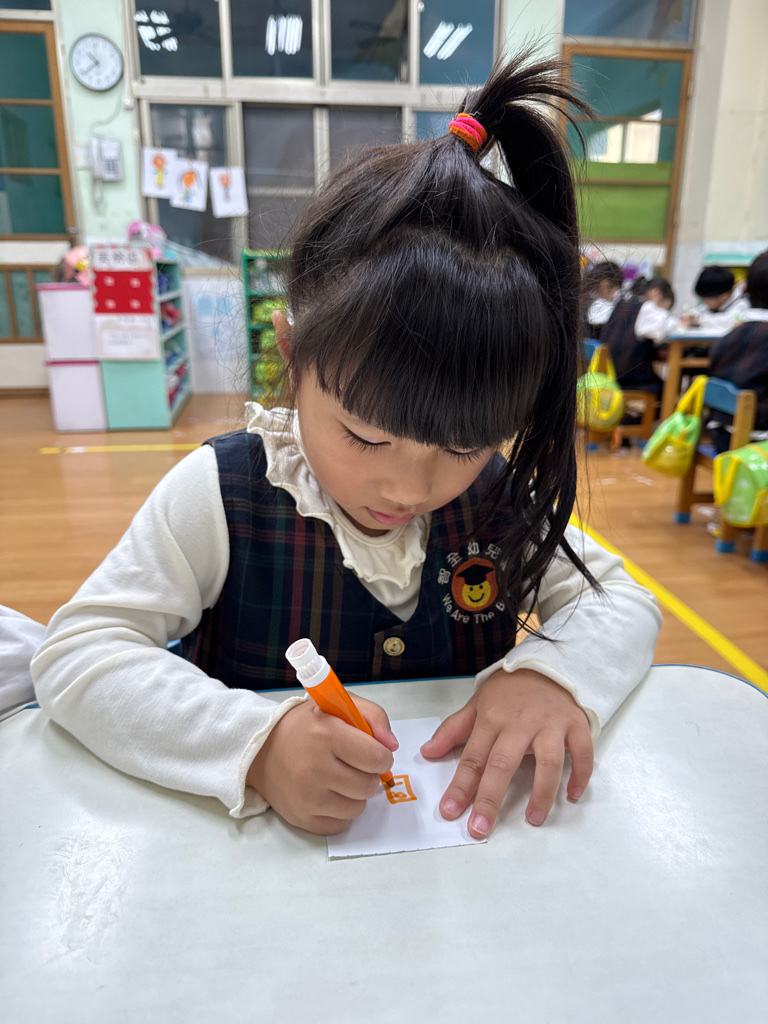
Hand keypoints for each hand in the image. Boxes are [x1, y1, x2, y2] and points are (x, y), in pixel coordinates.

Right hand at [246, 695, 397, 835]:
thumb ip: (373, 716)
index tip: (372, 752)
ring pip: (357, 808)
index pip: (377, 758)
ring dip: (354, 794)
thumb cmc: (305, 726)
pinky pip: (340, 825)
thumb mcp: (338, 705)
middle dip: (367, 774)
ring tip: (338, 778)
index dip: (381, 755)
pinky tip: (327, 793)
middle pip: (369, 786)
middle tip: (351, 764)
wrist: (260, 749)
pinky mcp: (301, 818)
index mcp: (326, 734)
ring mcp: (306, 797)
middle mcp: (314, 768)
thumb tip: (392, 745)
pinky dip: (339, 812)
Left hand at [420, 669, 592, 838]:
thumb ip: (453, 730)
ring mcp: (550, 724)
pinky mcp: (575, 724)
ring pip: (548, 762)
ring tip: (534, 819)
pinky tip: (573, 795)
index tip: (449, 811)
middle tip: (480, 828)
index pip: (473, 758)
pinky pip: (582, 752)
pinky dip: (580, 774)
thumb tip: (427, 752)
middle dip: (489, 799)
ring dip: (542, 793)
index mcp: (492, 719)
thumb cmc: (509, 690)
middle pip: (503, 764)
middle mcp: (520, 723)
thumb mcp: (477, 704)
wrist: (546, 664)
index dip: (460, 786)